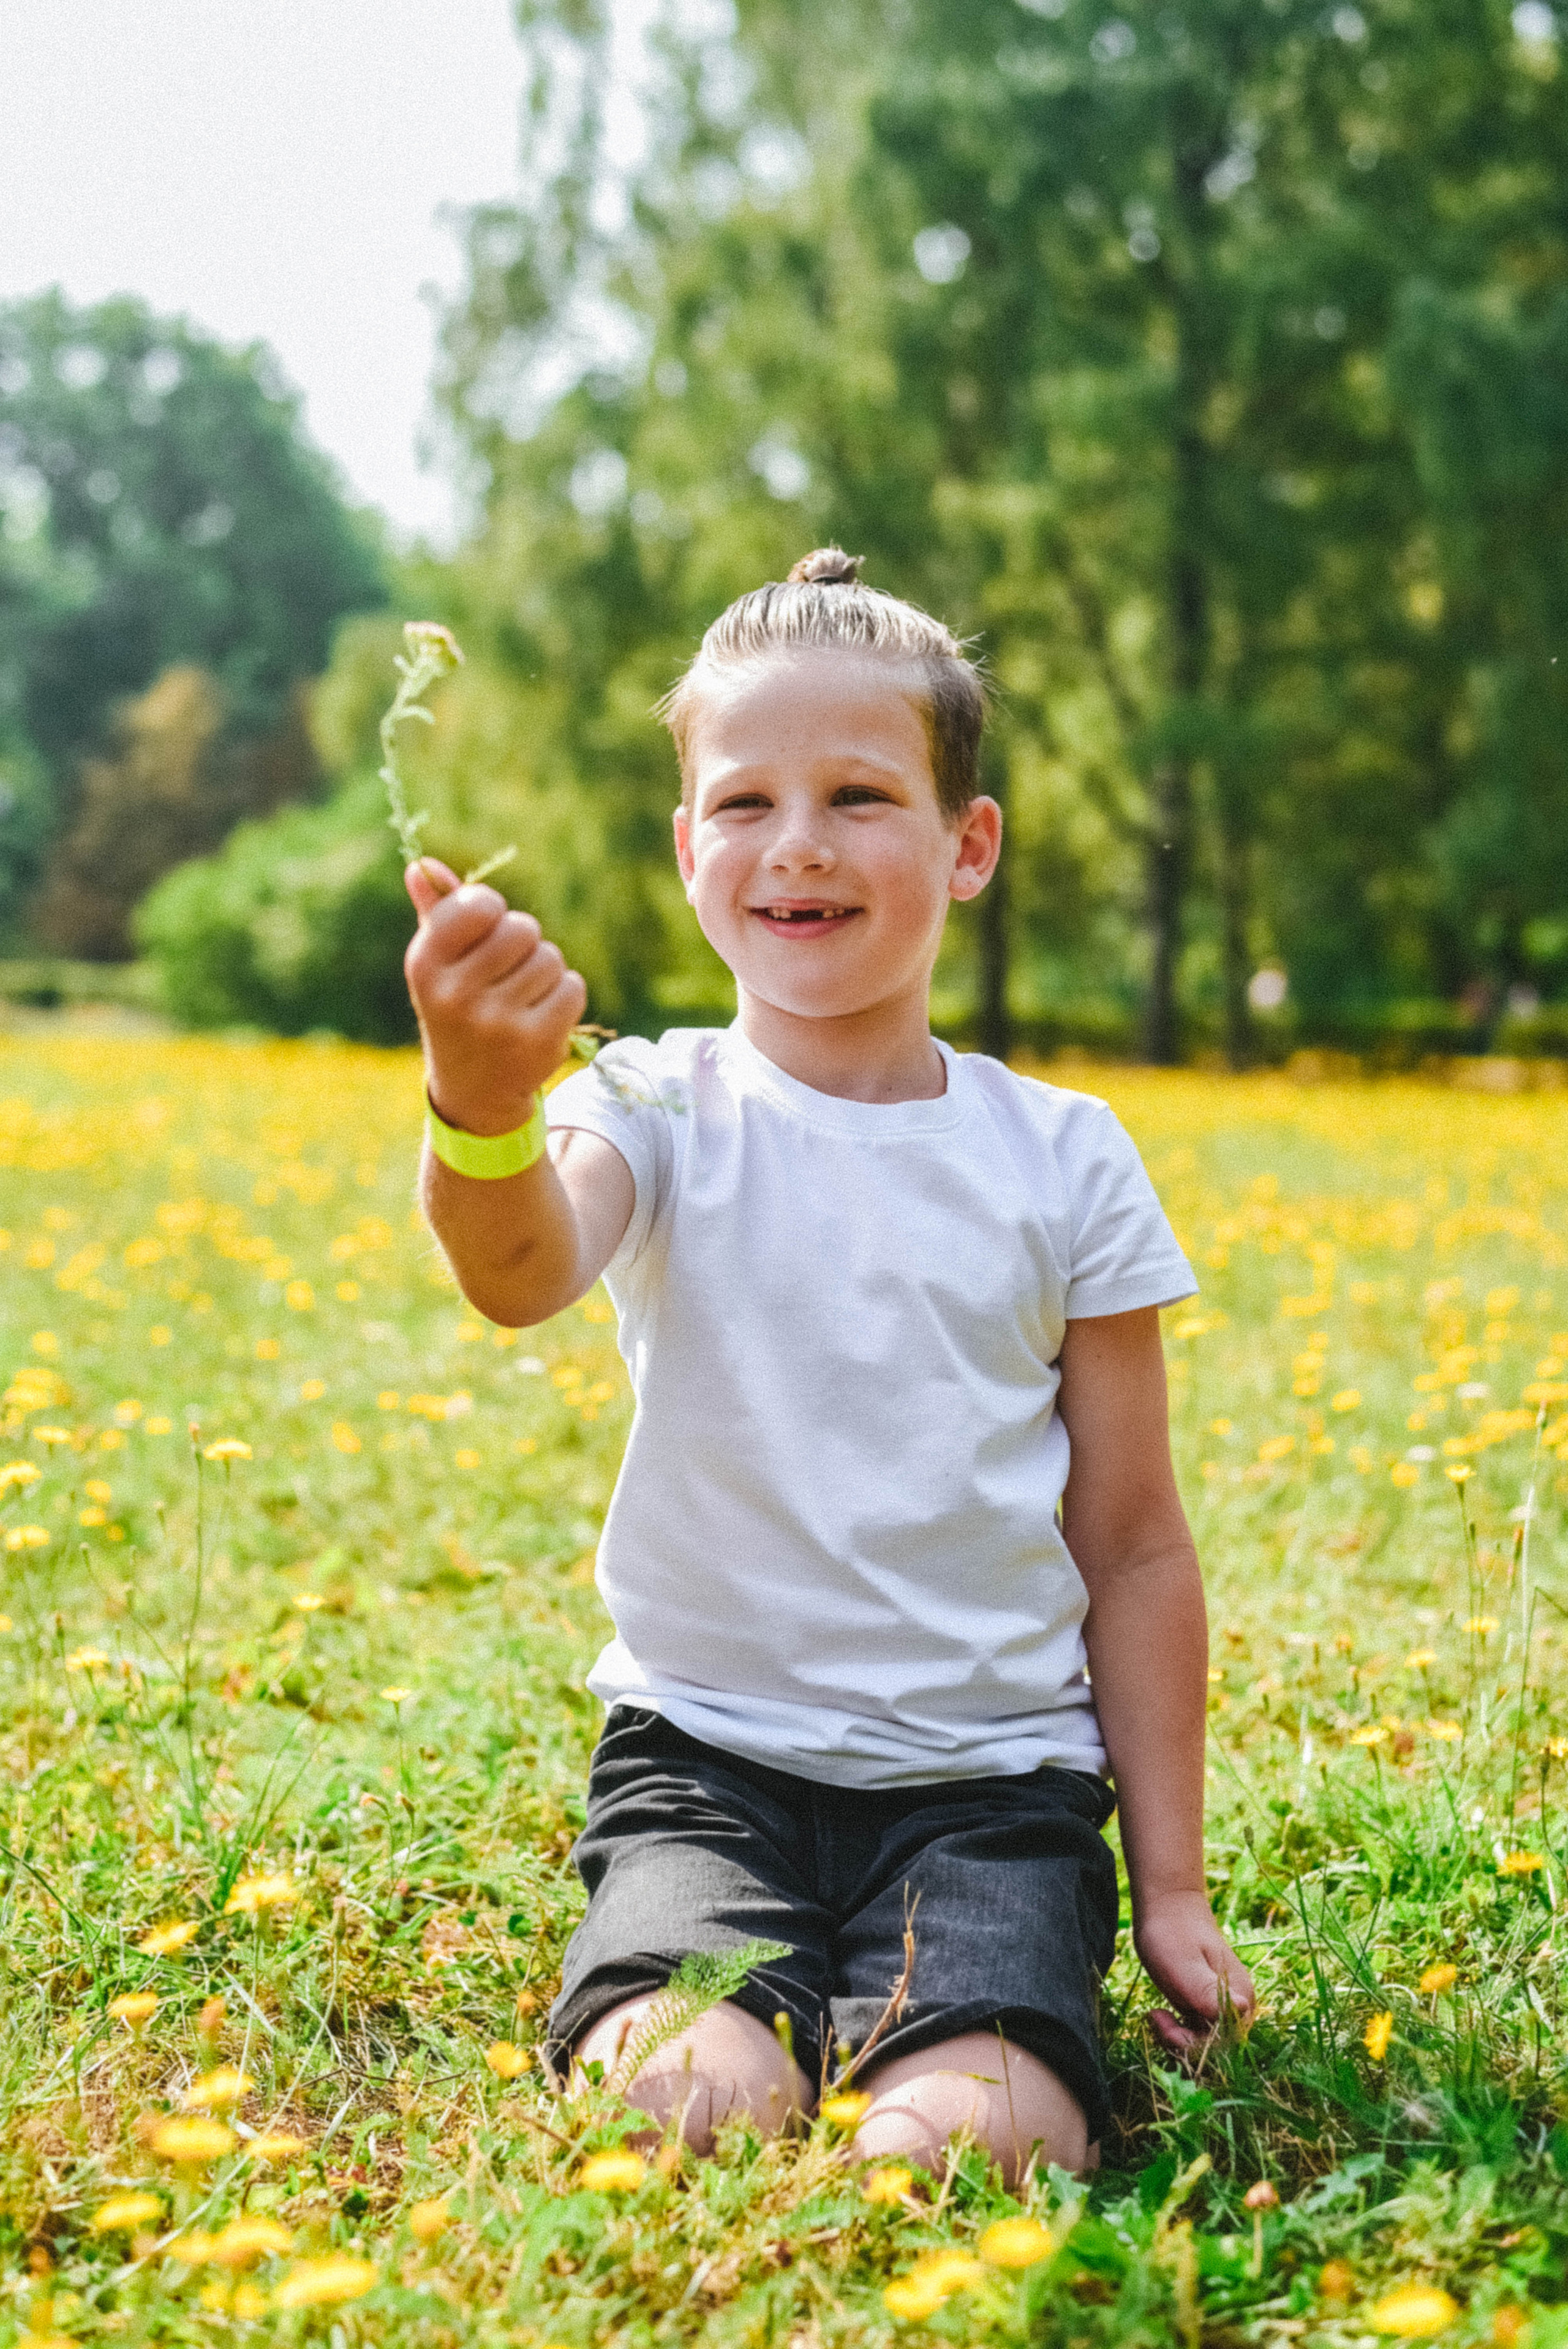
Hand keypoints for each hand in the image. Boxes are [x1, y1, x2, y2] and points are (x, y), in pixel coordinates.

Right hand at [404, 859, 586, 1135]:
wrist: (474, 1090)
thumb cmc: (457, 1010)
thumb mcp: (439, 965)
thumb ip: (435, 914)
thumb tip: (421, 866)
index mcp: (424, 965)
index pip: (478, 904)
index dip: (492, 912)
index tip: (485, 932)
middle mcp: (455, 994)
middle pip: (521, 928)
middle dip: (523, 943)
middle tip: (506, 972)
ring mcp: (496, 1021)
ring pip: (549, 957)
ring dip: (544, 971)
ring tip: (521, 996)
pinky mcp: (536, 1041)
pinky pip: (572, 986)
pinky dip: (564, 995)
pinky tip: (541, 1015)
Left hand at [1134, 1890, 1253, 2058]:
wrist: (1166, 1905)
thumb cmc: (1172, 1931)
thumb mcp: (1183, 1964)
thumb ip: (1208, 1990)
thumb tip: (1243, 2009)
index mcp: (1241, 1997)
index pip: (1227, 2045)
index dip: (1196, 2046)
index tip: (1167, 2026)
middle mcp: (1238, 2006)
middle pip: (1216, 2049)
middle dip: (1183, 2045)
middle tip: (1155, 2018)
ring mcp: (1222, 2006)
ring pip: (1205, 2043)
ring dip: (1177, 2039)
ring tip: (1155, 2016)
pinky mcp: (1206, 2004)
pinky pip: (1197, 2032)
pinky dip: (1177, 2031)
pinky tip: (1160, 2015)